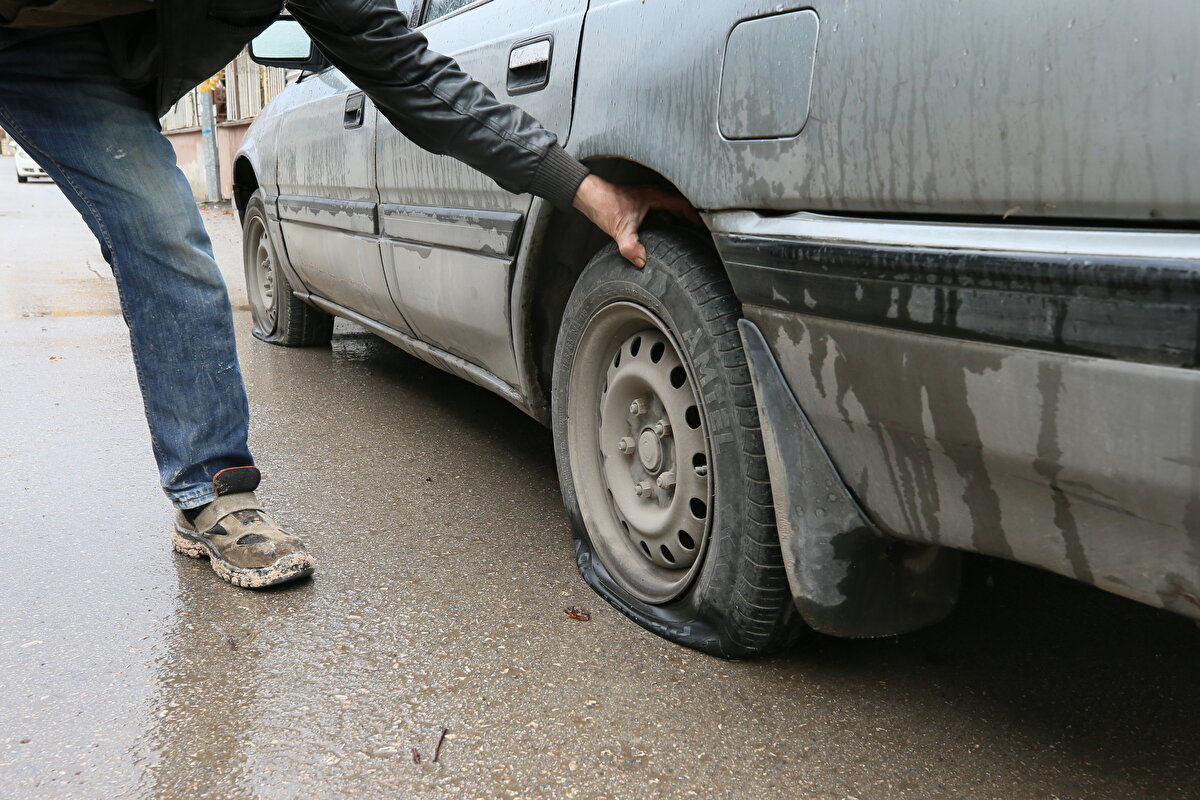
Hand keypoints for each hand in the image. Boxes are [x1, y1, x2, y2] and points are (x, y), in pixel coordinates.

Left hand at [572, 174, 702, 267]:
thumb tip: (642, 262)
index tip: (706, 226)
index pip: (683, 204)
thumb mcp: (620, 229)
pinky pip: (662, 210)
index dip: (696, 216)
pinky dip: (669, 219)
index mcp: (654, 196)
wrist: (588, 196)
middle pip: (680, 205)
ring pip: (671, 208)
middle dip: (691, 218)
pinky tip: (667, 231)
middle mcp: (653, 194)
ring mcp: (648, 198)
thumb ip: (631, 247)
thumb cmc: (604, 205)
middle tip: (702, 232)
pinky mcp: (641, 203)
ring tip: (689, 233)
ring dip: (680, 219)